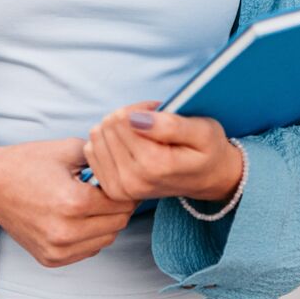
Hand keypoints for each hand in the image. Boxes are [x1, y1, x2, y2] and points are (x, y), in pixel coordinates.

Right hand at [0, 139, 137, 267]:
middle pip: (118, 223)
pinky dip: (91, 235)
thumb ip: (103, 158)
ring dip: (107, 222)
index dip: (125, 188)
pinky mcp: (50, 259)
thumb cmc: (27, 163)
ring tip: (93, 203)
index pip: (122, 202)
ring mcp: (57, 250)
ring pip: (106, 240)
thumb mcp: (69, 149)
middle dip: (119, 205)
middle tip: (109, 190)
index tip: (121, 178)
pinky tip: (79, 218)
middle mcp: (66, 232)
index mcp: (73, 202)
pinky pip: (88, 251)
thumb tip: (128, 166)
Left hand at [84, 103, 242, 204]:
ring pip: (97, 138)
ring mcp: (121, 189)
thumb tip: (135, 119)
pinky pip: (92, 152)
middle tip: (151, 123)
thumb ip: (170, 124)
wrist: (207, 179)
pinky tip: (128, 145)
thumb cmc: (207, 151)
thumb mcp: (203, 131)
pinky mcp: (112, 190)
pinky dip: (107, 142)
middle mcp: (133, 181)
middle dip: (128, 116)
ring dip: (117, 128)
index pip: (123, 120)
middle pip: (108, 128)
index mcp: (155, 166)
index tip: (158, 112)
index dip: (140, 108)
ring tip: (142, 133)